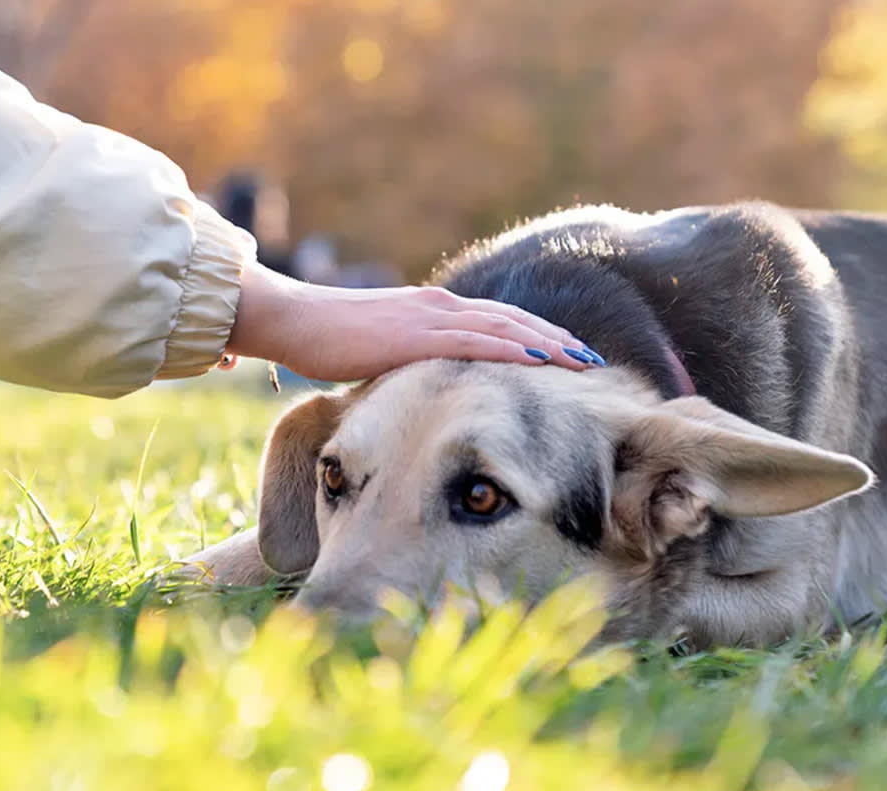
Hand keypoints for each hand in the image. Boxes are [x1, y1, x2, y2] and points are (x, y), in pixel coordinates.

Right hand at [222, 261, 602, 381]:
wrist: (292, 320)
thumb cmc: (326, 340)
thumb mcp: (379, 351)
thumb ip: (408, 361)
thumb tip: (424, 387)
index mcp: (432, 310)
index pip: (497, 321)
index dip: (537, 336)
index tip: (568, 354)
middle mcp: (439, 307)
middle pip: (513, 321)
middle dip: (556, 340)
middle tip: (593, 360)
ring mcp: (430, 317)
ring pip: (505, 328)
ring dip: (548, 345)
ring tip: (582, 362)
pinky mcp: (416, 334)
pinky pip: (476, 343)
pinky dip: (513, 350)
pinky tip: (541, 362)